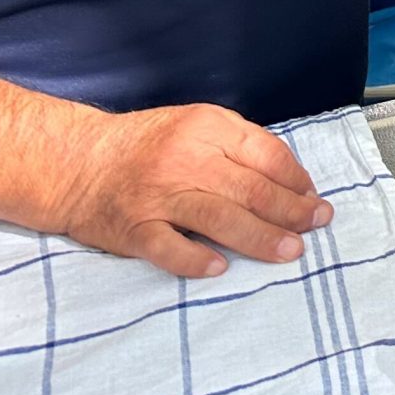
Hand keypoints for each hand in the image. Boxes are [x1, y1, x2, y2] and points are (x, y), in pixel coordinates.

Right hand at [49, 104, 332, 278]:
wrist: (76, 162)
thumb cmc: (147, 146)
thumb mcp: (197, 125)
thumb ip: (241, 146)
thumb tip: (292, 180)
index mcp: (207, 128)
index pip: (265, 154)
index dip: (296, 179)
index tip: (315, 198)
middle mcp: (185, 160)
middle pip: (250, 188)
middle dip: (291, 210)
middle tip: (318, 225)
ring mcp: (158, 196)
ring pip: (219, 217)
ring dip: (259, 237)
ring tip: (291, 250)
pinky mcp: (133, 229)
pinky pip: (167, 247)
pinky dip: (194, 259)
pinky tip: (221, 268)